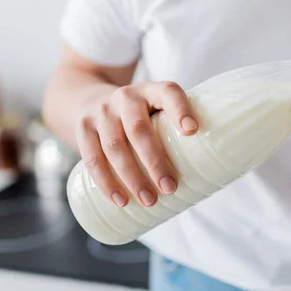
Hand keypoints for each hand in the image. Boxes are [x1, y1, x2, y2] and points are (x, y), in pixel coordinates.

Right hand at [75, 82, 197, 206]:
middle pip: (138, 128)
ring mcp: (101, 112)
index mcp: (151, 90)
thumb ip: (175, 130)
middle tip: (170, 187)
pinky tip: (120, 200)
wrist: (90, 99)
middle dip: (155, 161)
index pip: (168, 92)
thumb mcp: (155, 109)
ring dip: (132, 177)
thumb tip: (208, 171)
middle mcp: (125, 97)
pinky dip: (105, 182)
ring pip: (114, 146)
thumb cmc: (139, 115)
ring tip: (149, 200)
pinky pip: (92, 157)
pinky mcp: (82, 128)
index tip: (192, 130)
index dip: (180, 109)